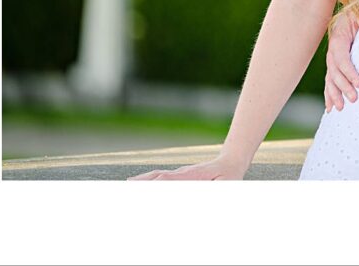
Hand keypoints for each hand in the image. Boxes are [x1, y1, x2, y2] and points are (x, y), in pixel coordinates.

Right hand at [127, 153, 247, 180]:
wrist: (232, 162)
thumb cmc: (229, 176)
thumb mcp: (226, 185)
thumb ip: (215, 191)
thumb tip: (205, 196)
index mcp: (193, 176)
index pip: (170, 179)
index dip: (156, 184)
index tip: (142, 187)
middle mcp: (183, 173)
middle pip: (158, 177)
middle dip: (142, 183)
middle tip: (126, 188)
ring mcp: (180, 174)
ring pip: (157, 177)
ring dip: (142, 181)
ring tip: (127, 186)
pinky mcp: (179, 176)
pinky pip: (160, 178)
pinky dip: (147, 180)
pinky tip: (137, 184)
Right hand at [325, 6, 358, 111]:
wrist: (348, 13)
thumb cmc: (356, 13)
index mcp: (338, 40)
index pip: (342, 59)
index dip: (349, 72)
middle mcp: (332, 52)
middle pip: (335, 72)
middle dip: (343, 87)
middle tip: (354, 99)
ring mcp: (332, 60)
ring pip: (330, 80)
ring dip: (334, 94)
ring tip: (340, 108)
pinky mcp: (334, 65)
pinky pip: (329, 81)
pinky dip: (329, 95)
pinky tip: (330, 108)